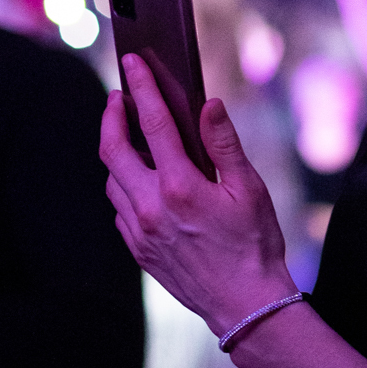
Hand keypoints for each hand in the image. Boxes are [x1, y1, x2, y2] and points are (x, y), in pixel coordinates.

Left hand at [100, 54, 294, 335]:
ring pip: (112, 180)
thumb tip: (207, 104)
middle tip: (117, 96)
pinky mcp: (138, 250)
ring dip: (116, 152)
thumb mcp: (250, 189)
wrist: (245, 305)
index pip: (151, 123)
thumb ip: (224, 144)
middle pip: (113, 149)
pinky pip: (119, 209)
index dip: (141, 87)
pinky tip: (140, 181)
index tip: (132, 62)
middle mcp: (151, 207)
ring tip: (129, 135)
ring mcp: (140, 231)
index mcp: (180, 186)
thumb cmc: (255, 244)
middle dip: (111, 116)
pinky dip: (123, 186)